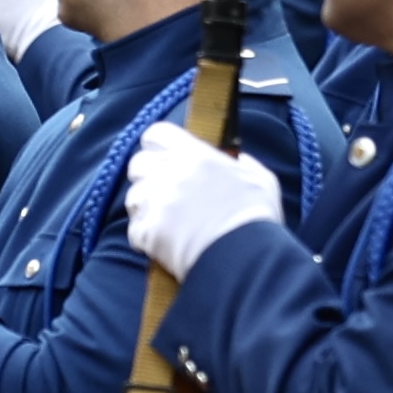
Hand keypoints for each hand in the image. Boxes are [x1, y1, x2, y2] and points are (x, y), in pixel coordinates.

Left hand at [122, 126, 280, 277]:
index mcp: (195, 155)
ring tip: (165, 224)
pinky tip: (163, 245)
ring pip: (132, 198)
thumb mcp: (261, 181)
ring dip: (144, 210)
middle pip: (137, 164)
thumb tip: (240, 160)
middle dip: (146, 178)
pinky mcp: (147, 230)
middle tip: (163, 195)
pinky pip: (134, 230)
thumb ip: (246, 165)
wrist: (243, 257)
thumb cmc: (256, 219)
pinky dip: (144, 239)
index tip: (163, 159)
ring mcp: (155, 201)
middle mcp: (170, 172)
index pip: (156, 134)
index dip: (156, 147)